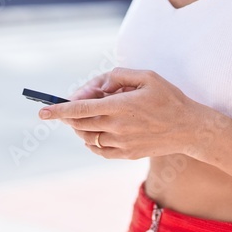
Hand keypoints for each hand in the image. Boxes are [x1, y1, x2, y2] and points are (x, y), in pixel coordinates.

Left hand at [40, 67, 206, 159]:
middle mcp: (117, 127)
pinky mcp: (125, 155)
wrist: (189, 129)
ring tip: (93, 115)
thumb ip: (117, 76)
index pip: (80, 109)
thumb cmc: (168, 98)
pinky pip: (98, 150)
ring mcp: (121, 143)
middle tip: (73, 105)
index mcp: (120, 106)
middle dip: (69, 115)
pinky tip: (98, 132)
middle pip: (79, 123)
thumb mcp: (146, 76)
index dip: (58, 111)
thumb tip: (95, 88)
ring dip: (81, 126)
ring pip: (87, 137)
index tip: (41, 112)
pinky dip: (91, 141)